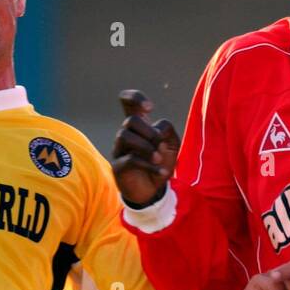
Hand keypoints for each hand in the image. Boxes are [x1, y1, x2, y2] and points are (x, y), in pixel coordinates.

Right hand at [112, 90, 180, 206]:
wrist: (153, 191)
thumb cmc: (160, 164)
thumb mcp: (171, 145)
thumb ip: (168, 130)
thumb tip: (157, 129)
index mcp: (139, 126)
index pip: (128, 102)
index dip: (135, 98)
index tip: (149, 108)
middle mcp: (126, 135)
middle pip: (130, 120)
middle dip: (150, 132)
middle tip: (160, 147)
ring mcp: (119, 150)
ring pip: (125, 136)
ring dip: (147, 147)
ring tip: (159, 159)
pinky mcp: (118, 166)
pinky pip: (130, 159)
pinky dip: (149, 165)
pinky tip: (162, 173)